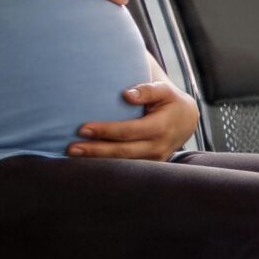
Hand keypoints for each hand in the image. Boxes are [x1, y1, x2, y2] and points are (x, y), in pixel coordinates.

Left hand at [70, 79, 199, 159]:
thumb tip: (127, 95)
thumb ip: (148, 90)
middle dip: (95, 150)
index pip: (129, 131)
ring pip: (122, 163)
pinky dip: (106, 165)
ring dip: (96, 160)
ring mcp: (154, 160)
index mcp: (161, 127)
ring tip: (73, 155)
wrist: (186, 121)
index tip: (82, 128)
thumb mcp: (164, 90)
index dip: (105, 131)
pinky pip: (126, 168)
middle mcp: (158, 147)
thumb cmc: (169, 101)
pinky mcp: (149, 166)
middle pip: (122, 152)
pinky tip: (86, 162)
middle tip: (71, 147)